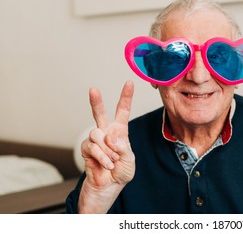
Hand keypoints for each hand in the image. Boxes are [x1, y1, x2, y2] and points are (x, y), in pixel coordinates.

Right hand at [78, 81, 134, 212]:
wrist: (110, 185)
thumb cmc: (122, 171)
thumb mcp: (129, 158)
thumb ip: (122, 146)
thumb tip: (110, 136)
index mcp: (120, 130)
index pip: (123, 111)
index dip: (126, 97)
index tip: (129, 83)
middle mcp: (106, 131)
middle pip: (100, 113)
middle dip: (96, 101)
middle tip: (93, 89)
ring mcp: (96, 139)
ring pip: (97, 134)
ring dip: (107, 150)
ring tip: (112, 160)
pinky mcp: (87, 148)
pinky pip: (93, 147)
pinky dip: (102, 157)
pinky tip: (106, 164)